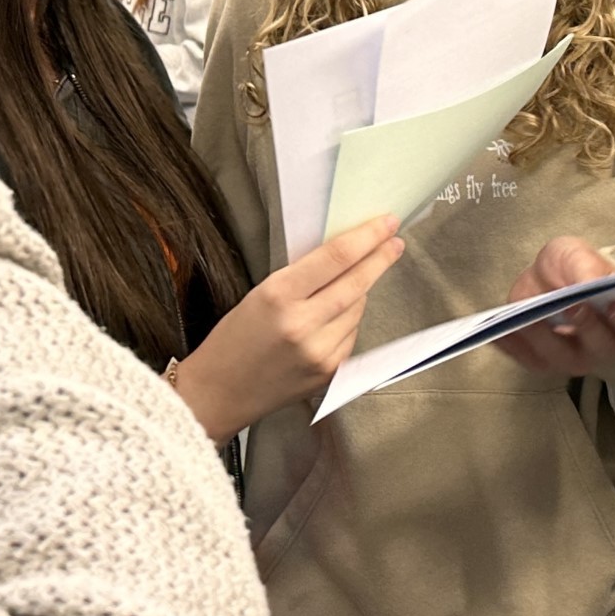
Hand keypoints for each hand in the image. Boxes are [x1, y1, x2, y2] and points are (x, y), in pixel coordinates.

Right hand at [175, 214, 403, 443]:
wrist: (219, 392)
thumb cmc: (234, 337)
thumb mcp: (261, 293)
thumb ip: (302, 276)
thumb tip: (345, 255)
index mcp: (278, 295)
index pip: (336, 257)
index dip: (367, 236)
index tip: (387, 223)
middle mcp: (302, 324)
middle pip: (356, 282)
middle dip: (380, 258)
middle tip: (395, 240)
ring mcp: (319, 353)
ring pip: (357, 309)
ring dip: (359, 291)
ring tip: (342, 288)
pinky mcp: (329, 373)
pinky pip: (352, 334)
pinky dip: (349, 320)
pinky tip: (333, 318)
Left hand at [494, 236, 614, 376]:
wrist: (549, 276)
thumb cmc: (574, 268)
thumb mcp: (579, 256)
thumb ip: (588, 268)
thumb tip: (592, 284)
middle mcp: (604, 347)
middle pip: (602, 347)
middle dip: (588, 327)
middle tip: (574, 305)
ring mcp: (574, 358)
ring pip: (562, 357)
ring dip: (544, 338)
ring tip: (527, 317)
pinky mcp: (543, 362)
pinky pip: (527, 359)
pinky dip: (512, 346)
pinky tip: (498, 330)